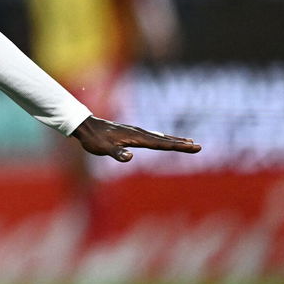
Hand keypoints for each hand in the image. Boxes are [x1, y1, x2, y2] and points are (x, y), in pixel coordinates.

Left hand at [71, 115, 199, 162]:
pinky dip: (163, 138)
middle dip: (182, 143)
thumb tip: (129, 157)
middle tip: (198, 146)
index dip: (178, 146)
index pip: (162, 144)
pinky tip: (164, 139)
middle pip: (164, 139)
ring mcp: (135, 132)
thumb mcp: (103, 149)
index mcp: (136, 138)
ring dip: (175, 140)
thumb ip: (117, 153)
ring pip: (159, 137)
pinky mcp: (131, 132)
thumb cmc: (94, 139)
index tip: (194, 147)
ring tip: (188, 142)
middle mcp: (139, 133)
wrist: (85, 126)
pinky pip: (152, 136)